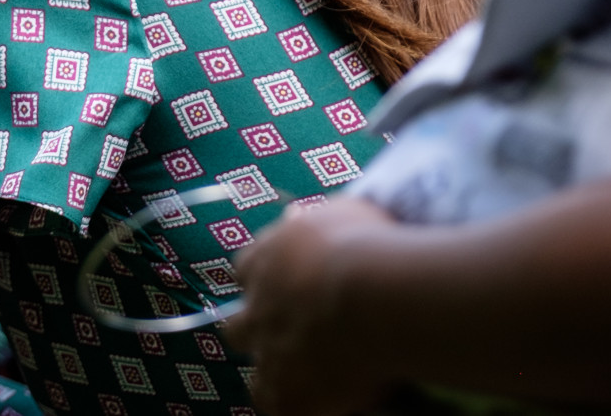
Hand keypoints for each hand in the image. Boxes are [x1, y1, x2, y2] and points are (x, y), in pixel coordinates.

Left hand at [224, 197, 400, 415]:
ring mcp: (271, 355)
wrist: (373, 291)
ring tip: (308, 389)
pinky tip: (325, 408)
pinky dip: (300, 411)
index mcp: (265, 263)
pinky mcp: (290, 393)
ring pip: (258, 383)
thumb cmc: (366, 244)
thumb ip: (317, 224)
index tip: (289, 289)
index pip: (247, 273)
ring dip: (278, 385)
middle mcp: (259, 309)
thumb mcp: (339, 214)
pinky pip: (283, 411)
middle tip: (292, 343)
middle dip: (257, 336)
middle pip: (238, 329)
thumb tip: (305, 220)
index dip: (265, 284)